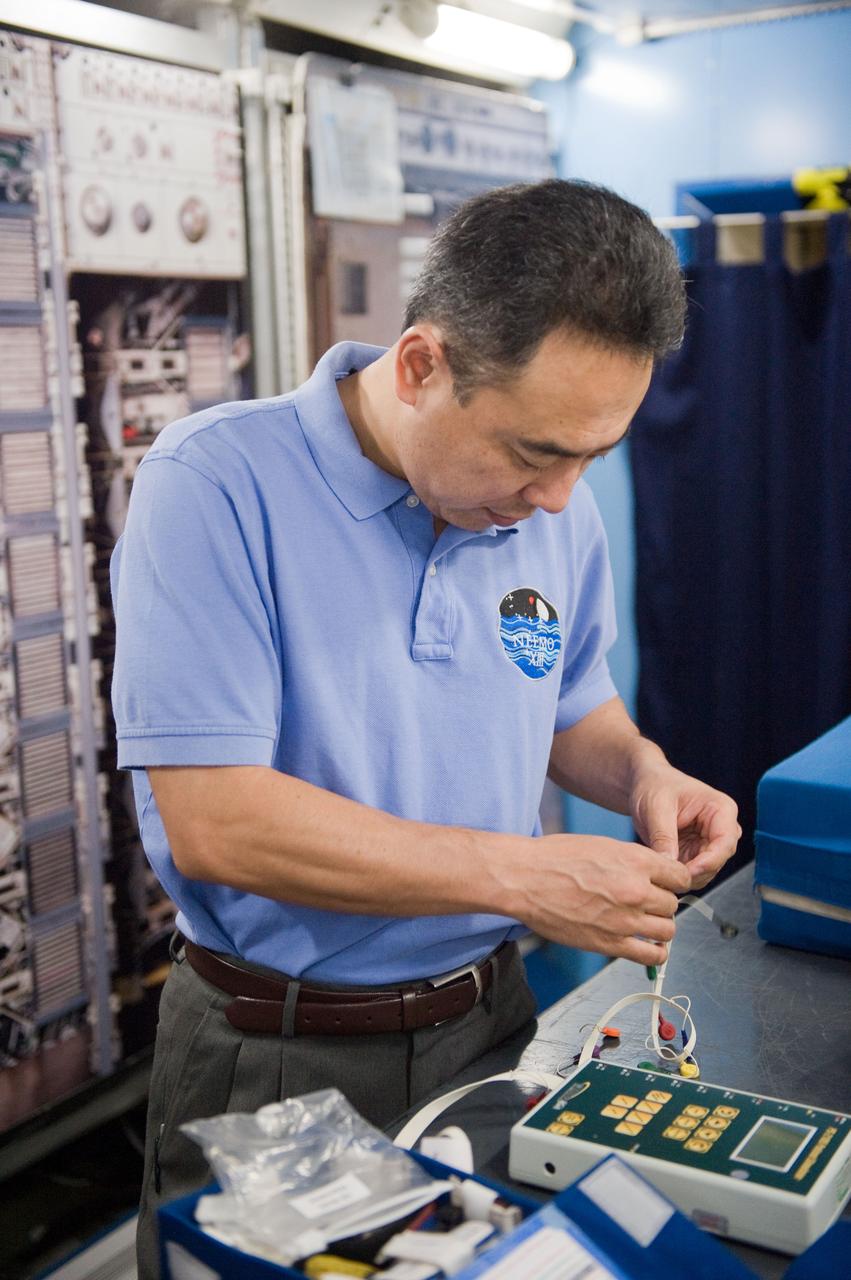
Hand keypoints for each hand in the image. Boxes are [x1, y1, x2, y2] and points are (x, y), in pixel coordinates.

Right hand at [508, 834, 690, 965]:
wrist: (525, 878)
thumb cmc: (555, 858)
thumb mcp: (603, 845)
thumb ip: (633, 860)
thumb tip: (653, 873)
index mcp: (636, 861)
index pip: (680, 876)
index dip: (674, 881)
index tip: (667, 885)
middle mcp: (636, 890)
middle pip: (673, 904)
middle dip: (663, 902)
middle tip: (649, 902)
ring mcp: (625, 920)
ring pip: (668, 930)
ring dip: (661, 927)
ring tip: (647, 923)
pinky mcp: (611, 944)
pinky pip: (651, 955)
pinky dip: (656, 953)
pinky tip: (649, 946)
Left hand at [630, 764, 740, 889]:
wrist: (643, 784)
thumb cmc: (654, 785)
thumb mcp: (656, 807)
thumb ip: (664, 836)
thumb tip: (669, 865)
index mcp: (721, 809)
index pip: (725, 842)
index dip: (710, 861)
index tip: (688, 872)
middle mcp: (721, 827)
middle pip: (718, 860)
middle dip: (695, 872)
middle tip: (671, 876)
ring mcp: (709, 842)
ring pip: (707, 871)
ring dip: (686, 875)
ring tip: (663, 871)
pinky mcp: (695, 852)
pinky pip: (693, 872)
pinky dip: (679, 875)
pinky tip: (663, 870)